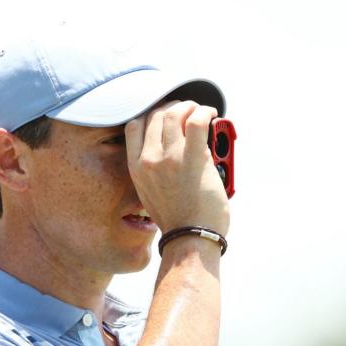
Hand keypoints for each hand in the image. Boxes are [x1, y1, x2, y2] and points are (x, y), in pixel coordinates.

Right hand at [125, 101, 229, 235]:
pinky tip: (212, 114)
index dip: (151, 112)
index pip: (134, 125)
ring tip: (201, 111)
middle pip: (156, 115)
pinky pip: (197, 121)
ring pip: (175, 113)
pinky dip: (205, 112)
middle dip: (173, 107)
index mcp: (136, 168)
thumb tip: (177, 146)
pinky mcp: (193, 159)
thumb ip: (155, 169)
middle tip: (187, 110)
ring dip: (190, 106)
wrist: (190, 238)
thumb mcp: (151, 193)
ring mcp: (170, 158)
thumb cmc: (178, 220)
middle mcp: (149, 159)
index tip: (165, 113)